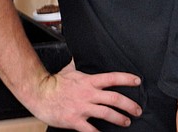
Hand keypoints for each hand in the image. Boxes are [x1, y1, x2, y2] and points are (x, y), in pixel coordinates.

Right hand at [28, 60, 143, 130]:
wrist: (39, 93)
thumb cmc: (54, 82)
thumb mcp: (70, 69)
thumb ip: (80, 63)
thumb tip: (82, 54)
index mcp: (89, 81)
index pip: (113, 78)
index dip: (127, 79)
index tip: (138, 81)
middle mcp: (88, 94)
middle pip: (114, 98)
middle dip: (129, 105)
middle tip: (138, 110)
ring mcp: (82, 107)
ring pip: (106, 113)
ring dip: (119, 118)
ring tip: (127, 121)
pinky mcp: (74, 120)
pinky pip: (89, 129)